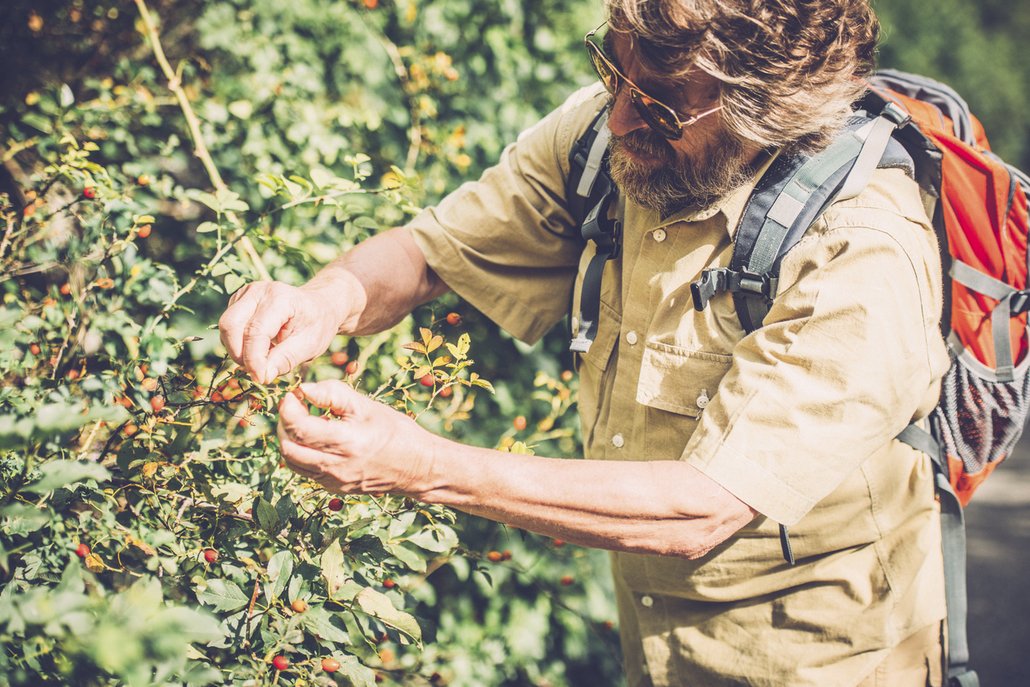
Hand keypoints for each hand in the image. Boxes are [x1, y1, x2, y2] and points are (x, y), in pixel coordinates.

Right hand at [218, 281, 346, 383]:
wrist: (319, 306)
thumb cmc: (317, 325)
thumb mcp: (310, 345)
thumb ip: (285, 359)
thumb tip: (263, 376)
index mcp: (280, 298)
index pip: (255, 331)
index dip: (253, 359)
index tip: (260, 378)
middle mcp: (258, 291)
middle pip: (230, 325)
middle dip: (239, 354)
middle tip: (258, 371)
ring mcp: (246, 294)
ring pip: (226, 327)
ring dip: (238, 349)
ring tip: (264, 356)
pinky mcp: (238, 301)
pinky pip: (229, 327)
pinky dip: (239, 343)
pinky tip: (259, 346)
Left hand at [276, 380, 437, 495]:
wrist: (416, 467)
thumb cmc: (395, 431)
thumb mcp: (366, 406)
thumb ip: (333, 394)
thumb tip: (303, 389)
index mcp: (345, 442)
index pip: (298, 427)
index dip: (289, 407)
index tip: (295, 394)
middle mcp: (335, 466)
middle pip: (288, 447)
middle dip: (283, 423)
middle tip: (294, 406)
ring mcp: (333, 481)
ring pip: (292, 462)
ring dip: (289, 440)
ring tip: (302, 422)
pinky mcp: (334, 488)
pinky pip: (305, 471)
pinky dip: (300, 453)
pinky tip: (315, 439)